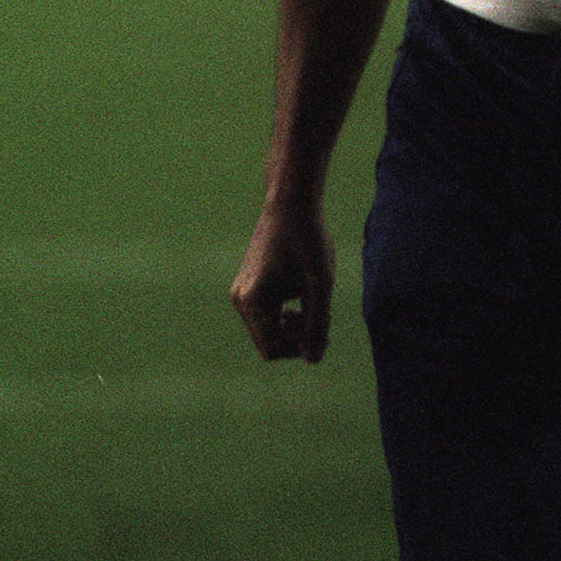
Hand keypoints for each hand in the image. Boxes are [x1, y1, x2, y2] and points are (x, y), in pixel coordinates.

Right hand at [231, 202, 335, 362]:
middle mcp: (239, 299)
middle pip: (268, 342)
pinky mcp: (246, 284)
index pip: (272, 350)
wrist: (291, 201)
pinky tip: (300, 295)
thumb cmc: (309, 239)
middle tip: (318, 313)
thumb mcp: (320, 282)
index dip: (299, 347)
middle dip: (294, 337)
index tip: (320, 325)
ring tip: (310, 302)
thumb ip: (318, 323)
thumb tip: (313, 359)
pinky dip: (282, 313)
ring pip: (266, 329)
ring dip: (290, 325)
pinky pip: (264, 314)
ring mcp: (240, 292)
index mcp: (253, 300)